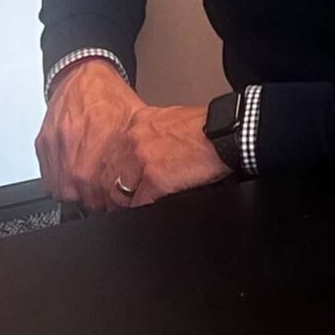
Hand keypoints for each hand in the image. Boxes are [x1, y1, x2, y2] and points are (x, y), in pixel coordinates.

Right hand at [37, 57, 141, 207]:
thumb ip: (136, 153)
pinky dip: (59, 181)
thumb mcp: (135, 121)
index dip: (112, 200)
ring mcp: (56, 143)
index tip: (116, 199)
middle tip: (104, 195)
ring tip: (88, 187)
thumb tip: (149, 176)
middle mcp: (75, 143)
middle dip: (95, 199)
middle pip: (82, 194)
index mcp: (101, 139)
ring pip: (62, 190)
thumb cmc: (109, 95)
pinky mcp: (43, 142)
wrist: (83, 70)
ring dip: (76, 193)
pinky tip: (71, 176)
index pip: (103, 190)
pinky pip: (47, 177)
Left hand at [110, 103, 234, 206]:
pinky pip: (139, 203)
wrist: (224, 132)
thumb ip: (151, 135)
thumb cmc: (205, 128)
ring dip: (124, 204)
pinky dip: (141, 211)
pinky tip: (146, 213)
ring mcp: (142, 159)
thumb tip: (145, 155)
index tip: (110, 184)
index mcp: (138, 124)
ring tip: (128, 212)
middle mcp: (135, 139)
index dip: (110, 173)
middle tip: (113, 205)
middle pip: (110, 173)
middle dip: (112, 191)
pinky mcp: (155, 179)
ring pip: (120, 191)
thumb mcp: (169, 121)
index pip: (112, 154)